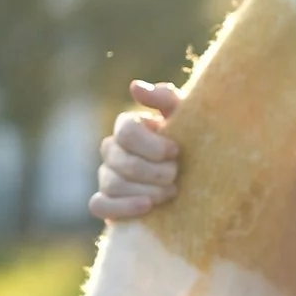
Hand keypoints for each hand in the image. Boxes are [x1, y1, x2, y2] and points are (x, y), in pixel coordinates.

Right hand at [90, 78, 182, 220]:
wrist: (197, 182)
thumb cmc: (191, 143)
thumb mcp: (186, 118)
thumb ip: (165, 99)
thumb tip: (134, 87)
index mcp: (128, 126)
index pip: (125, 131)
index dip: (152, 144)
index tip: (176, 151)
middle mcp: (112, 150)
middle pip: (121, 161)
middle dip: (153, 171)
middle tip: (176, 175)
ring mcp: (106, 176)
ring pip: (113, 184)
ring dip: (146, 191)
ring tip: (171, 193)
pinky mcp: (106, 203)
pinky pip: (99, 205)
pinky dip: (122, 207)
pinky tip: (147, 208)